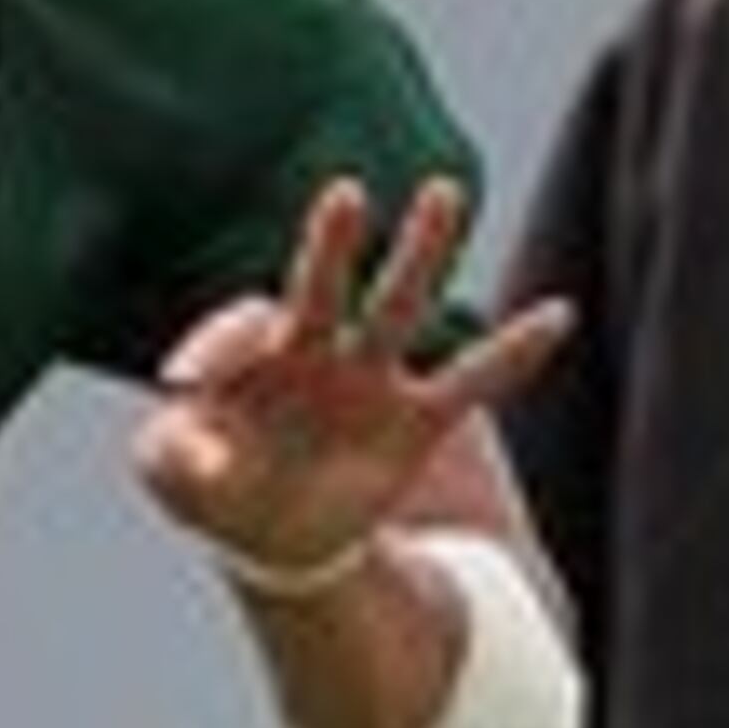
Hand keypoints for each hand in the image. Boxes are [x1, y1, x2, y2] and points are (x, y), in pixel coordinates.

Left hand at [134, 176, 569, 599]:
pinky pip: (473, 380)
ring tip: (443, 192)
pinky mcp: (416, 421)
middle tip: (345, 193)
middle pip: (323, 286)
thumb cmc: (213, 485)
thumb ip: (174, 457)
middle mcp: (314, 349)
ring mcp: (369, 379)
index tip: (185, 382)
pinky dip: (514, 349)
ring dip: (421, 254)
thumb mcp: (171, 475)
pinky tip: (557, 314)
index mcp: (251, 354)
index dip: (219, 347)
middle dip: (332, 244)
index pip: (240, 329)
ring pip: (399, 307)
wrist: (277, 535)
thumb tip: (203, 452)